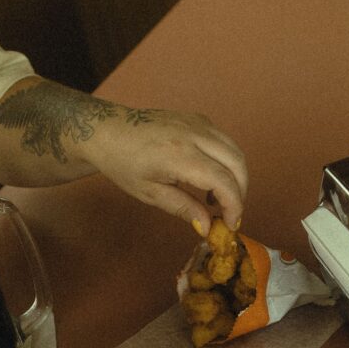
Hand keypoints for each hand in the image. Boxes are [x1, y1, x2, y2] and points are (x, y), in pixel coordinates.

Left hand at [0, 78, 247, 234]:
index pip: (225, 182)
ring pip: (235, 150)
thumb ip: (184, 209)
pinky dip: (227, 161)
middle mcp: (196, 135)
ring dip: (236, 176)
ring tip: (217, 199)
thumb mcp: (151, 193)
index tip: (231, 225)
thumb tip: (208, 229)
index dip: (234, 206)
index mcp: (181, 156)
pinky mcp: (198, 118)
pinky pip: (224, 140)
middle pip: (238, 163)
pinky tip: (210, 177)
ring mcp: (199, 123)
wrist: (107, 130)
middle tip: (229, 214)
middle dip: (241, 192)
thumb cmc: (123, 164)